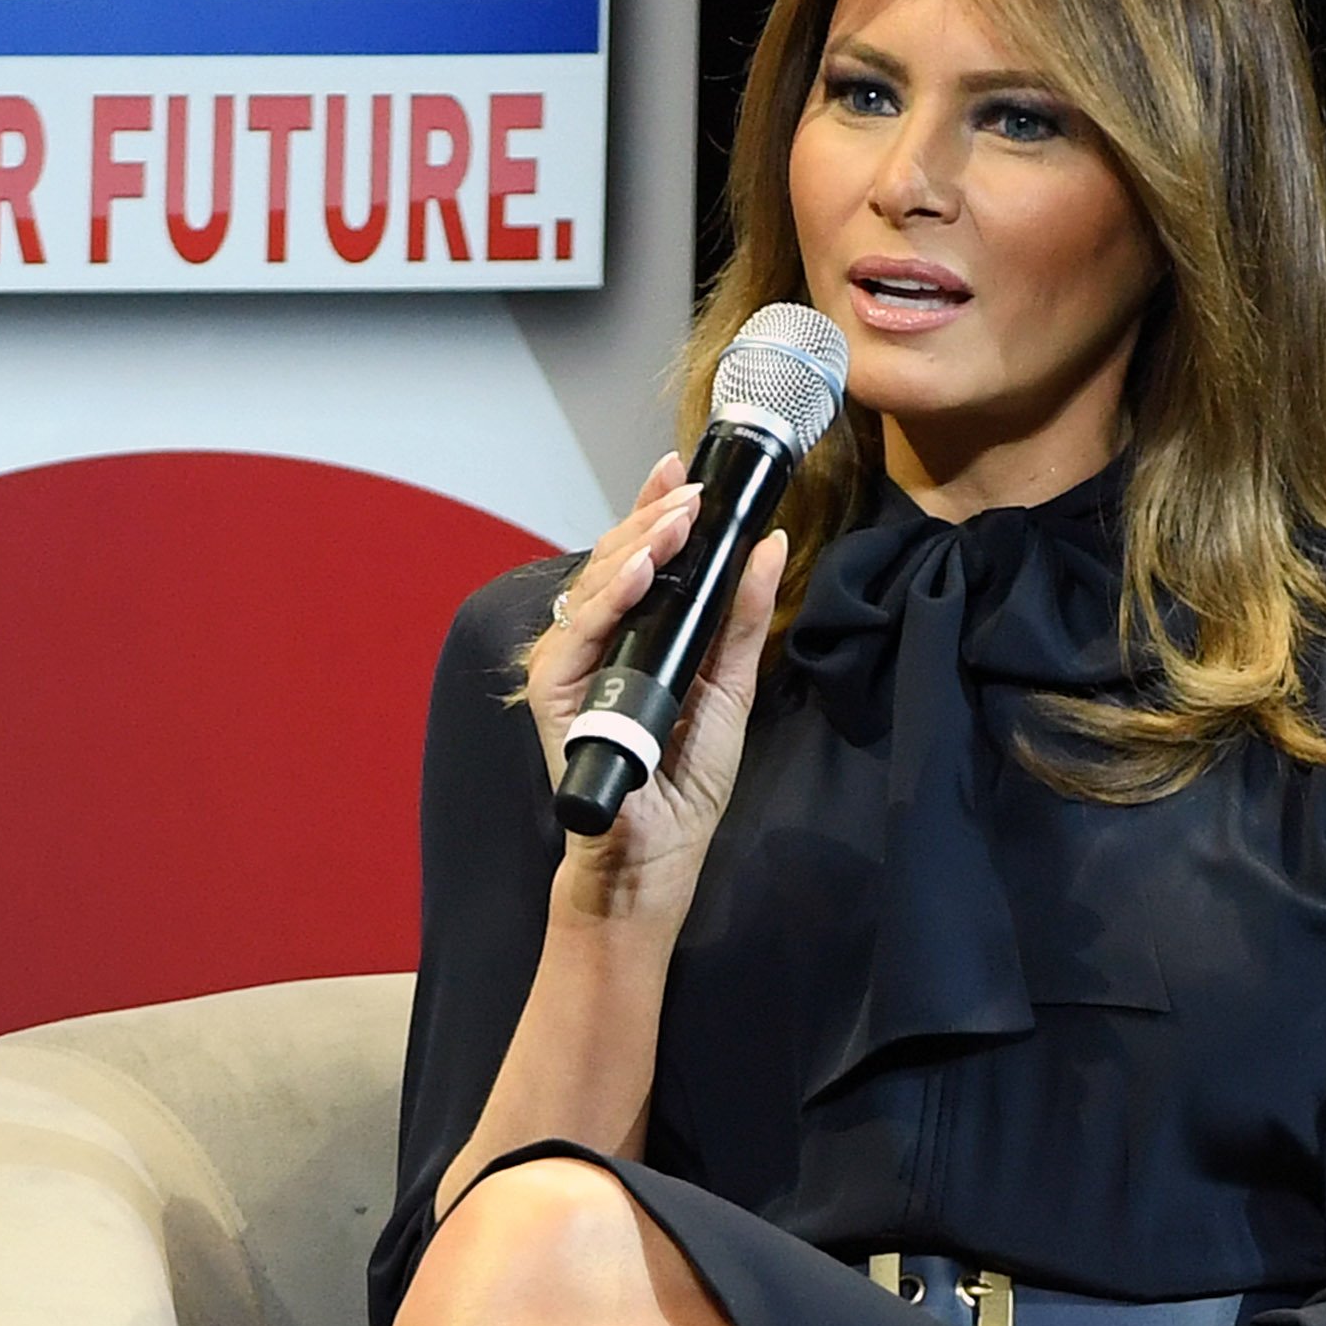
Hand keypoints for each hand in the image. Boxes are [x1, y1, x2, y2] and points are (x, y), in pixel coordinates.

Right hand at [525, 453, 788, 928]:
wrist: (657, 854)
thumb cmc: (687, 780)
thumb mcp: (732, 685)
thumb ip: (746, 617)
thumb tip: (771, 544)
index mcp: (634, 635)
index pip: (638, 558)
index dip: (654, 509)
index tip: (683, 471)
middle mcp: (595, 642)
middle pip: (614, 560)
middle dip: (653, 519)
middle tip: (692, 494)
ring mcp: (570, 664)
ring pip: (595, 583)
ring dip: (637, 545)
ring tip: (675, 519)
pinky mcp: (555, 693)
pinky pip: (579, 633)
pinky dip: (608, 599)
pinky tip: (640, 571)